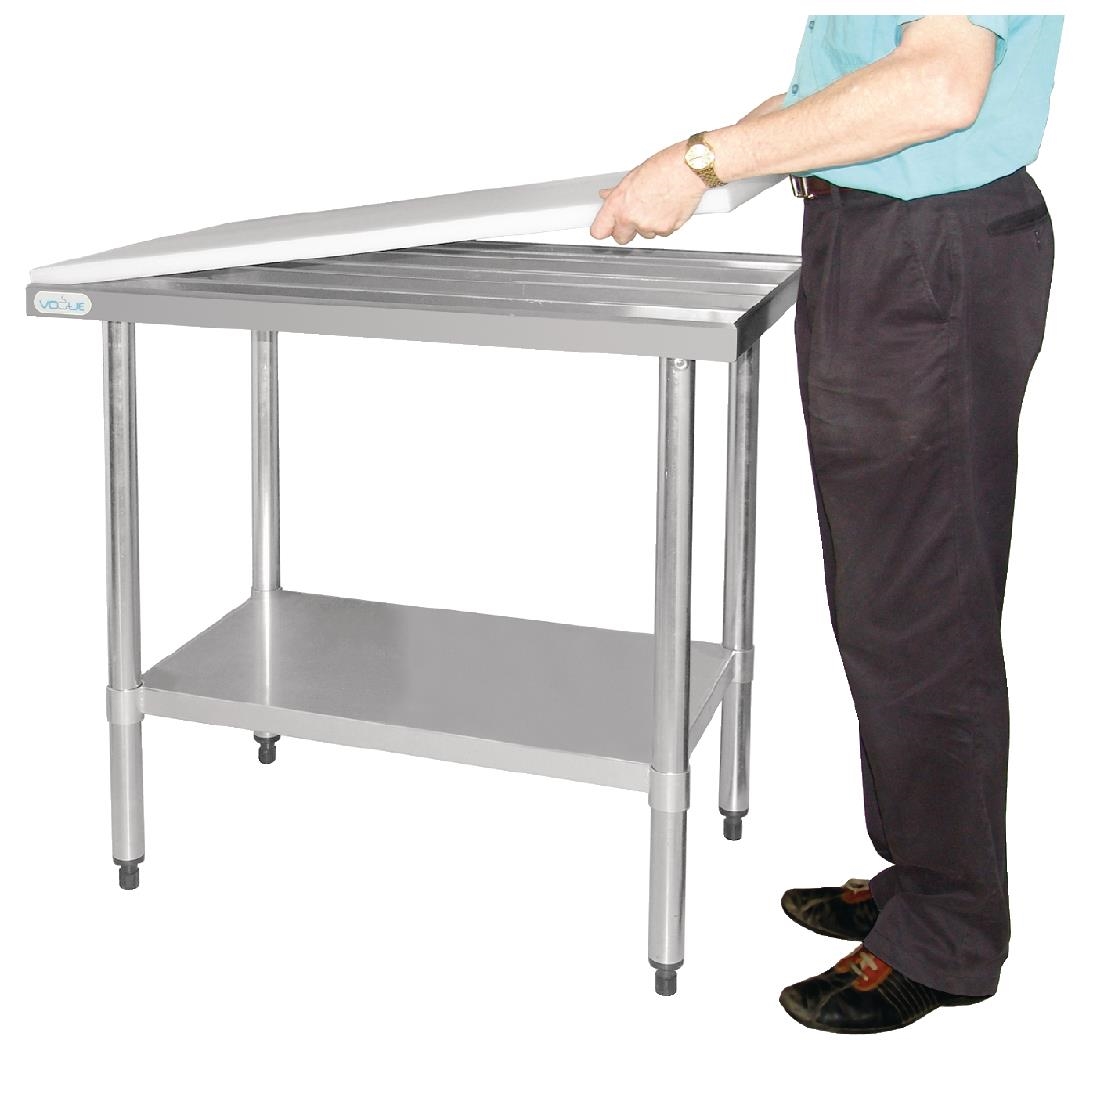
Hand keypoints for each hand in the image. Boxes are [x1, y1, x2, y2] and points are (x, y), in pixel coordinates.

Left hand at [590, 141, 708, 244]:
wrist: (688, 168)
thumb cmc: (664, 167)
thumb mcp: (633, 176)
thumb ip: (617, 193)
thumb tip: (606, 196)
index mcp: (619, 204)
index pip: (599, 231)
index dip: (604, 229)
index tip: (607, 227)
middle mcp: (632, 218)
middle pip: (621, 238)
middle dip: (626, 230)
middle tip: (635, 215)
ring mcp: (650, 226)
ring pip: (644, 235)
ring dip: (648, 225)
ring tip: (656, 203)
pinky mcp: (667, 229)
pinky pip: (661, 233)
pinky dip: (664, 224)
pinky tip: (667, 206)